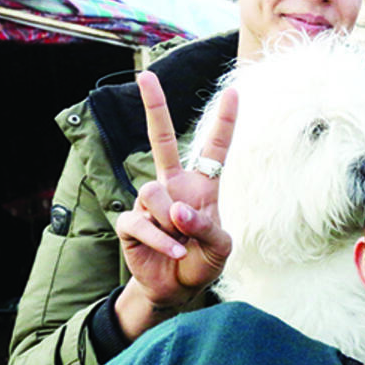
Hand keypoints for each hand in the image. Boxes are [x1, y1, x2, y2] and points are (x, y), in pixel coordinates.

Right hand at [113, 71, 236, 338]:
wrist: (176, 289)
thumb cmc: (202, 262)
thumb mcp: (220, 247)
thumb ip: (207, 227)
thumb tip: (178, 210)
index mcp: (201, 186)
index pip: (213, 149)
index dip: (224, 123)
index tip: (233, 92)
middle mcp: (173, 186)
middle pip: (161, 140)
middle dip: (154, 107)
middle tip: (145, 75)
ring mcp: (149, 202)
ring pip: (155, 194)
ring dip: (172, 221)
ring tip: (182, 241)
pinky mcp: (130, 221)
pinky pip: (142, 221)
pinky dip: (161, 238)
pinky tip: (174, 250)